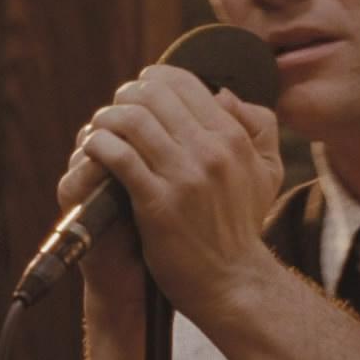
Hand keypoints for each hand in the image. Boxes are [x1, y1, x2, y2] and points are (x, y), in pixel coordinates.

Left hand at [73, 64, 284, 318]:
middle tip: (114, 110)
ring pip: (130, 120)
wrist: (232, 281)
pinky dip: (99, 146)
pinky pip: (118, 156)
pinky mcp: (157, 203)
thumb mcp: (266, 170)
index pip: (183, 83)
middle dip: (125, 96)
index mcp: (232, 137)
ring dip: (106, 119)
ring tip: (99, 130)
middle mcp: (209, 150)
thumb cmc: (242, 225)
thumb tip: (222, 93)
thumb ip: (257, 125)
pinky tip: (93, 150)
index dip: (152, 79)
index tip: (139, 91)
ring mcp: (182, 176)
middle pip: (152, 95)